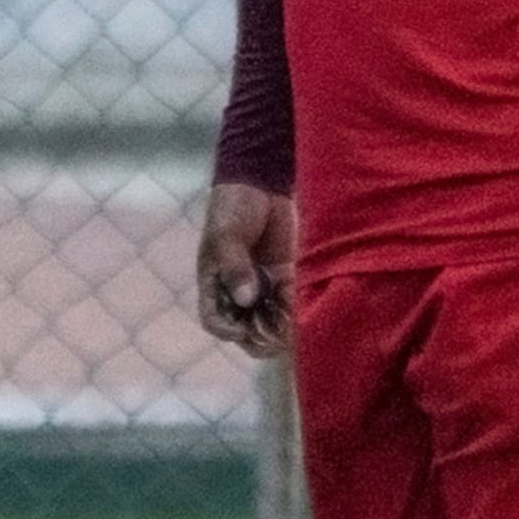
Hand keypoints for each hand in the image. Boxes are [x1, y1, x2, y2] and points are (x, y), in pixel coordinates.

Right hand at [196, 183, 297, 358]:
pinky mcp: (282, 275)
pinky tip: (305, 306)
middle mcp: (236, 289)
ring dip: (281, 324)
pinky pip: (288, 300)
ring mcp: (260, 284)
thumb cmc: (232, 207)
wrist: (259, 182)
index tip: (245, 329)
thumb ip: (235, 267)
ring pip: (269, 318)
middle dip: (260, 335)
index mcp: (214, 282)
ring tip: (294, 324)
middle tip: (276, 335)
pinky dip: (295, 307)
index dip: (228, 331)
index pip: (215, 319)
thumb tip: (246, 299)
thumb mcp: (227, 234)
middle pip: (245, 326)